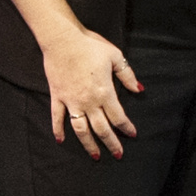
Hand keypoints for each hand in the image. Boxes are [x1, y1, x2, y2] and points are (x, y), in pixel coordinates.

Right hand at [42, 27, 141, 158]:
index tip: (132, 135)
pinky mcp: (57, 97)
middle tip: (118, 155)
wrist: (62, 40)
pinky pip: (57, 118)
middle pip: (102, 128)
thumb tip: (139, 89)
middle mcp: (88, 101)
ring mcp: (71, 101)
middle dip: (111, 143)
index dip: (126, 128)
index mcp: (105, 92)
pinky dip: (58, 130)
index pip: (118, 117)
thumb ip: (127, 76)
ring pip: (81, 129)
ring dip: (88, 144)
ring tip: (95, 156)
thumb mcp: (116, 57)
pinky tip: (61, 141)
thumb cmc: (91, 46)